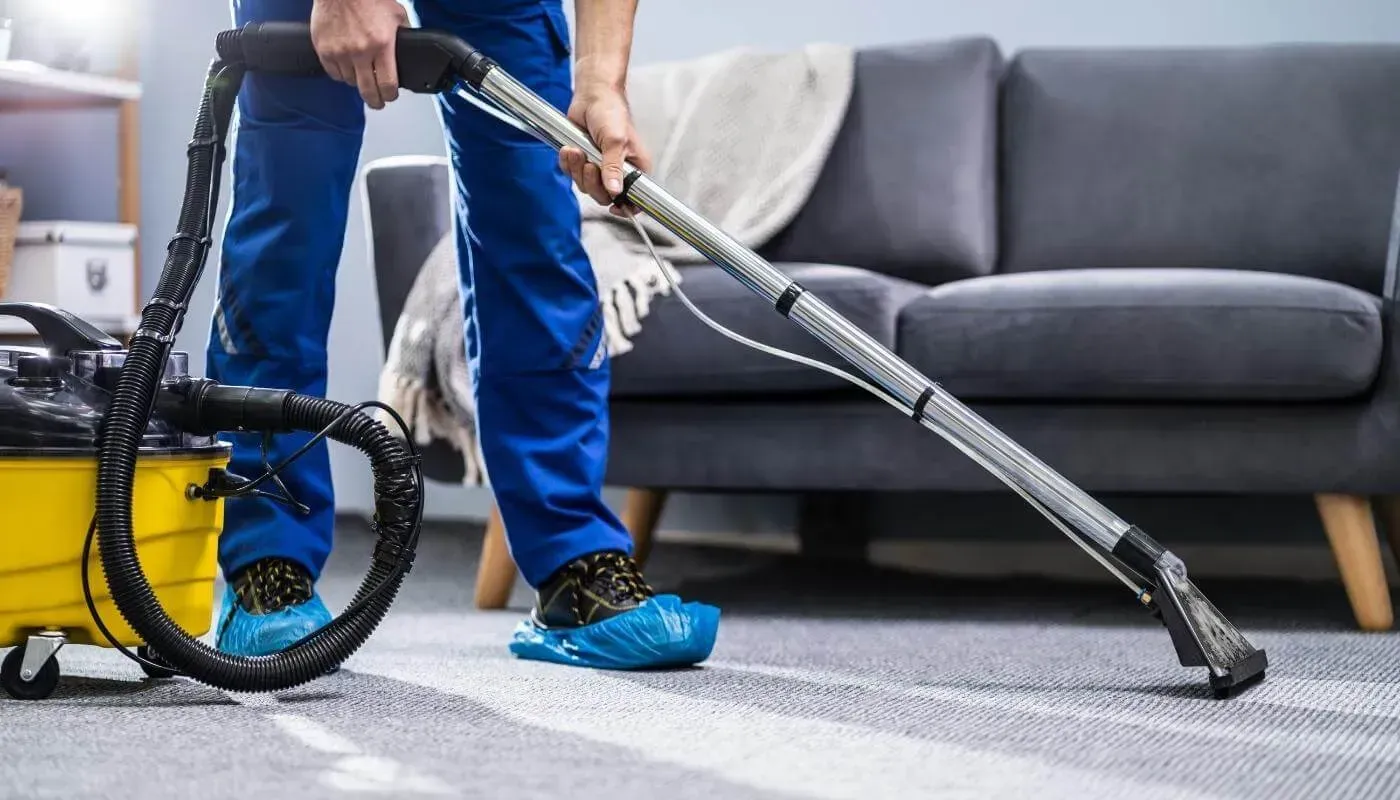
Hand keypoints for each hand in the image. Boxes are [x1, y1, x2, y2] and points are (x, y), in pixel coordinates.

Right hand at [311, 0, 408, 108]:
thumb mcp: (397, 14)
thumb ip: (403, 34)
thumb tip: (410, 48)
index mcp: (382, 44)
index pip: (388, 84)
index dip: (390, 95)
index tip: (391, 96)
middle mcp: (361, 51)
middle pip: (368, 90)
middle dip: (375, 101)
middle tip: (377, 102)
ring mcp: (340, 52)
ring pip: (350, 82)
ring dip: (357, 82)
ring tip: (362, 76)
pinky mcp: (324, 49)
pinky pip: (333, 73)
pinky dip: (340, 73)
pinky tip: (346, 68)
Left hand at [560, 80, 651, 217]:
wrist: (592, 95)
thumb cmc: (611, 112)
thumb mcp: (615, 141)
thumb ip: (613, 167)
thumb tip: (614, 191)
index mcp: (635, 168)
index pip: (635, 198)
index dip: (626, 206)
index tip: (614, 207)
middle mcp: (619, 171)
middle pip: (604, 196)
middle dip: (592, 181)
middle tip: (590, 164)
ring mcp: (600, 167)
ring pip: (586, 186)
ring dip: (577, 169)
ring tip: (577, 150)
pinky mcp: (583, 161)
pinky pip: (572, 174)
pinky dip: (568, 163)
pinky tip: (570, 149)